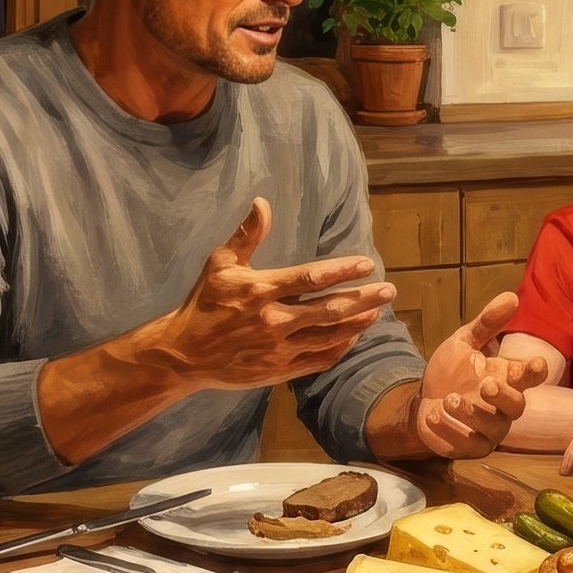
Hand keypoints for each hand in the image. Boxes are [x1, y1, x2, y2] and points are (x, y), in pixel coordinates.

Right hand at [154, 198, 394, 390]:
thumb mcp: (221, 264)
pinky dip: (339, 348)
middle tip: (389, 290)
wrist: (183, 354)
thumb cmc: (204, 302)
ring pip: (329, 336)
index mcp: (261, 290)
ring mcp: (277, 348)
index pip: (310, 277)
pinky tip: (353, 336)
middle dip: (363, 298)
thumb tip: (262, 202)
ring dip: (357, 324)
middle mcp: (273, 320)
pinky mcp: (278, 370)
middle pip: (329, 309)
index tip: (366, 263)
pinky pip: (318, 359)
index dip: (342, 270)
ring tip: (378, 311)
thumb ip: (247, 235)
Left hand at [414, 291, 548, 458]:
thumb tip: (512, 296)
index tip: (534, 364)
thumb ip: (487, 323)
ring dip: (471, 413)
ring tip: (448, 398)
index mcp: (508, 378)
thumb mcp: (464, 341)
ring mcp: (490, 430)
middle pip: (518, 406)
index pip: (531, 377)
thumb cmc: (450, 371)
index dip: (535, 371)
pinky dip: (450, 431)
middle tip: (486, 384)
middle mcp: (504, 406)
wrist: (421, 399)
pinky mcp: (470, 447)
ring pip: (493, 428)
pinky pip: (468, 445)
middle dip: (504, 396)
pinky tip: (433, 416)